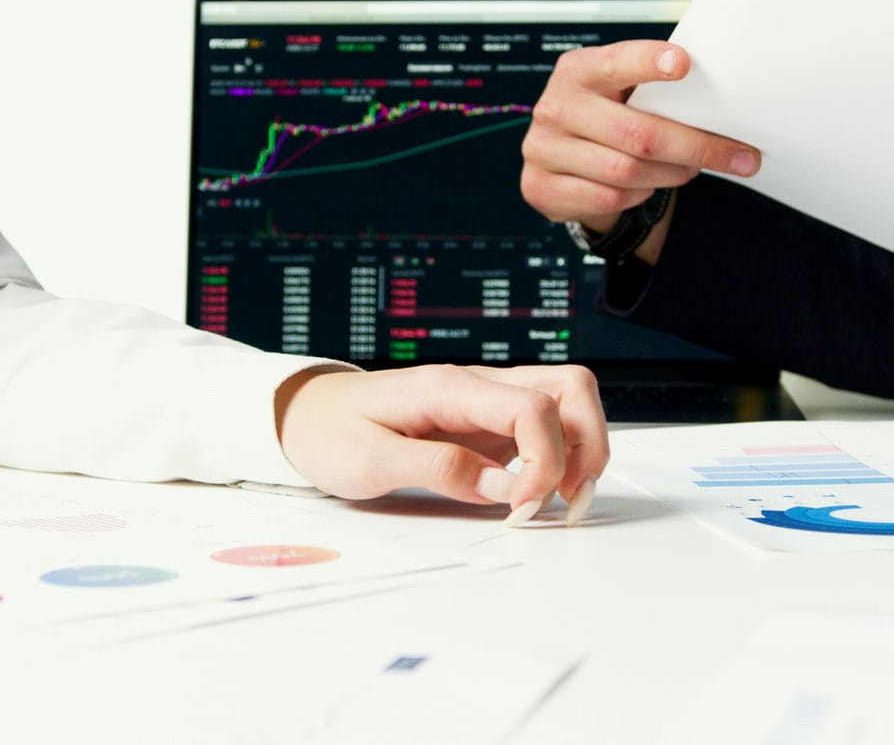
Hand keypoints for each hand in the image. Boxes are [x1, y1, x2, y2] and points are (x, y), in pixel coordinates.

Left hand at [274, 364, 609, 525]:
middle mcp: (477, 385)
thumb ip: (437, 470)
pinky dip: (561, 456)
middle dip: (588, 445)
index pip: (531, 407)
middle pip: (570, 387)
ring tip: (564, 500)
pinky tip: (542, 493)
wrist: (306, 415)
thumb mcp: (367, 462)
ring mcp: (487, 401)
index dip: (545, 461)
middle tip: (568, 501)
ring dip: (582, 449)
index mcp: (449, 387)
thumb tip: (503, 489)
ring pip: (566, 401)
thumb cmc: (331, 433)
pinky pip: (546, 425)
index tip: (524, 508)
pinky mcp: (488, 421)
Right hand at [520, 40, 759, 264]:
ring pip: (628, 172)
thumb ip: (653, 88)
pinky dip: (640, 194)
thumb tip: (720, 98)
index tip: (683, 63)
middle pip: (639, 133)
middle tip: (740, 156)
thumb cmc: (604, 114)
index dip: (649, 62)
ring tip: (691, 168)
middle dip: (698, 147)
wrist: (558, 156)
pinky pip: (610, 198)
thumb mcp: (619, 90)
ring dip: (672, 174)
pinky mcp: (542, 186)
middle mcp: (556, 107)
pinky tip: (649, 184)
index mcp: (579, 70)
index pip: (617, 62)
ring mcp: (543, 149)